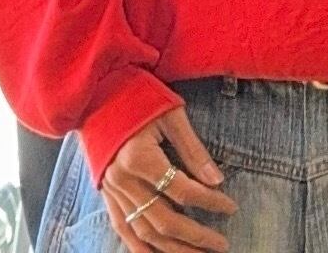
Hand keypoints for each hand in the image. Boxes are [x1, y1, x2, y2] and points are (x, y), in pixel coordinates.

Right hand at [101, 105, 237, 251]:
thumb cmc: (139, 96)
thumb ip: (192, 149)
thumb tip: (217, 179)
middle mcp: (123, 180)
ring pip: (143, 232)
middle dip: (195, 236)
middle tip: (221, 244)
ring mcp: (111, 190)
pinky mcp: (105, 194)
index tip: (231, 206)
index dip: (210, 201)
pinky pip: (122, 228)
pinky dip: (140, 248)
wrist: (97, 91)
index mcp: (140, 157)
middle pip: (163, 220)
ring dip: (172, 250)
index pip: (182, 190)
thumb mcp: (171, 114)